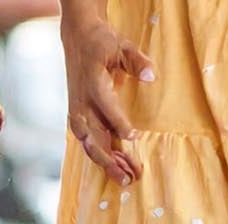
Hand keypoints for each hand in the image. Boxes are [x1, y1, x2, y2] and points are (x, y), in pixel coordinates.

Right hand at [61, 7, 152, 184]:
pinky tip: (115, 169)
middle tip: (127, 177)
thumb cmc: (102, 43)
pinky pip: (88, 142)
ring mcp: (77, 113)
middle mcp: (81, 103)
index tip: (133, 136)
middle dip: (109, 160)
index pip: (106, 106)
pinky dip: (101, 156)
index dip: (118, 123)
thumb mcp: (121, 45)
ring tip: (123, 179)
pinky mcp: (78, 118)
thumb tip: (150, 76)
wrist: (77, 39)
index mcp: (92, 83)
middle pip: (93, 137)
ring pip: (90, 144)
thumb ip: (136, 61)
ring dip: (106, 164)